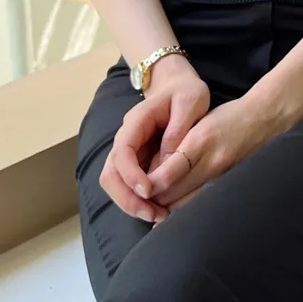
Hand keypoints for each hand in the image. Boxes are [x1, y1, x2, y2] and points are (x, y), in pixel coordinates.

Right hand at [98, 55, 209, 223]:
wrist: (177, 85)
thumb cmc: (186, 91)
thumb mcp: (191, 101)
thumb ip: (179, 128)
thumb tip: (168, 162)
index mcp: (136, 121)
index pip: (122, 152)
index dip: (131, 175)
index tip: (148, 191)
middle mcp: (127, 138)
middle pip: (111, 174)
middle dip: (127, 198)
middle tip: (152, 214)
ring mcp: (130, 151)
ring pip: (116, 183)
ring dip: (132, 204)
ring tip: (158, 216)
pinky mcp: (138, 161)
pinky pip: (130, 185)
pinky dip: (140, 201)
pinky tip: (159, 210)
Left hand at [146, 90, 301, 211]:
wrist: (265, 119)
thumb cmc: (229, 118)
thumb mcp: (200, 123)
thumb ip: (177, 144)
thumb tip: (153, 170)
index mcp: (200, 141)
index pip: (169, 172)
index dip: (150, 185)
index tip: (139, 189)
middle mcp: (211, 161)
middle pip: (175, 192)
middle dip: (154, 200)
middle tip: (140, 201)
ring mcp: (223, 174)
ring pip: (188, 202)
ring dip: (169, 207)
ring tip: (154, 209)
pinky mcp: (230, 182)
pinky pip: (203, 201)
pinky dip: (187, 208)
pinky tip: (177, 213)